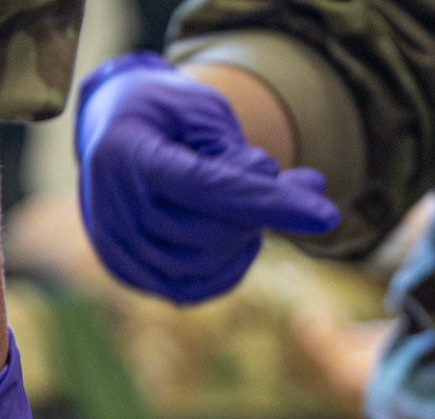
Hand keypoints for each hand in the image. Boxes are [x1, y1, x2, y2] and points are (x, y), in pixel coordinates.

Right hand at [77, 52, 338, 303]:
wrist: (107, 127)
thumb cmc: (166, 111)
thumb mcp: (205, 113)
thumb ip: (242, 155)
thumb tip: (306, 193)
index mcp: (125, 153)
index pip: (208, 188)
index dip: (269, 203)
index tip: (327, 215)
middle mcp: (111, 206)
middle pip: (208, 232)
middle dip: (257, 213)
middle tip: (280, 183)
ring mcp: (113, 245)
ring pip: (202, 266)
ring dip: (244, 240)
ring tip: (253, 205)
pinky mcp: (123, 270)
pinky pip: (187, 290)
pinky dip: (225, 270)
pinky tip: (241, 240)